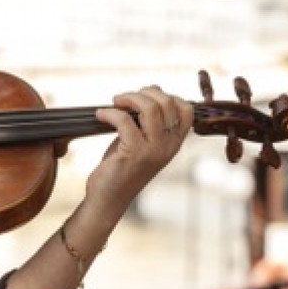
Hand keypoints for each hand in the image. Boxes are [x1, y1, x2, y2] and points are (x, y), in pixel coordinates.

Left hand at [84, 85, 192, 212]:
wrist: (108, 198)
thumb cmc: (122, 168)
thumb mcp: (143, 142)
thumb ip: (149, 121)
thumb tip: (150, 90)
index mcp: (174, 143)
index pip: (187, 110)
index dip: (167, 95)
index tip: (145, 96)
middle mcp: (168, 146)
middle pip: (167, 103)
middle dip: (144, 93)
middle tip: (124, 99)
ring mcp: (153, 150)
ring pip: (150, 108)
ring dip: (129, 98)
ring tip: (115, 102)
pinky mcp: (133, 153)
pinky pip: (125, 120)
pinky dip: (110, 113)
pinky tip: (101, 115)